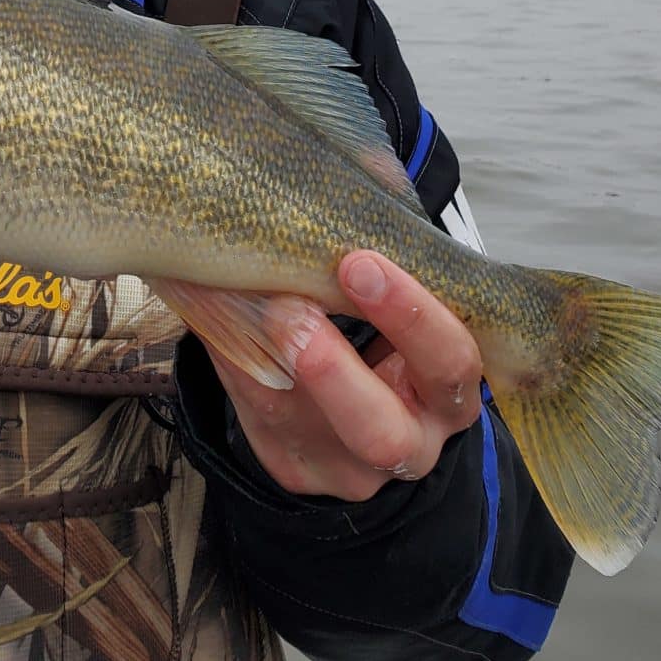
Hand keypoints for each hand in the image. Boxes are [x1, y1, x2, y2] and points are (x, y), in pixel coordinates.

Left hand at [206, 251, 483, 499]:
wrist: (356, 408)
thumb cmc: (387, 332)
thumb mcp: (403, 307)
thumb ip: (384, 269)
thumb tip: (349, 190)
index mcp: (447, 392)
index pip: (450, 362)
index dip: (410, 315)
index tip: (360, 262)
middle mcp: (408, 442)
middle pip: (382, 431)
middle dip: (333, 370)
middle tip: (291, 309)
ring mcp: (346, 468)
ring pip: (303, 430)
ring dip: (264, 363)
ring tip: (237, 308)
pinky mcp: (295, 470)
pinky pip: (256, 418)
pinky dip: (230, 360)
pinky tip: (210, 311)